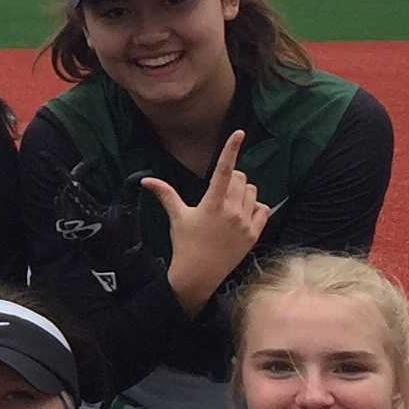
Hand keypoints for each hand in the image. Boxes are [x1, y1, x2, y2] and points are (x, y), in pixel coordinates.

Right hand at [141, 130, 271, 312]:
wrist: (199, 275)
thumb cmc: (185, 244)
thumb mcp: (177, 217)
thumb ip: (165, 194)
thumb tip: (145, 180)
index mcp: (211, 204)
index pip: (224, 170)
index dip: (231, 149)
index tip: (239, 132)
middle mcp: (231, 211)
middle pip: (241, 178)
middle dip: (233, 179)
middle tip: (220, 192)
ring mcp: (244, 223)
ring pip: (253, 191)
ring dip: (244, 193)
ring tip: (230, 205)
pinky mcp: (254, 233)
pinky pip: (263, 208)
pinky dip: (255, 208)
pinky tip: (242, 216)